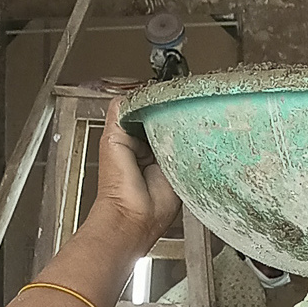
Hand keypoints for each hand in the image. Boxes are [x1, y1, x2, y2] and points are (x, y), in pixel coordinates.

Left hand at [87, 99, 180, 247]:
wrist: (134, 216)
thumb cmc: (118, 185)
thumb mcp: (112, 137)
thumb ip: (122, 112)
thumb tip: (136, 92)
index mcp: (133, 136)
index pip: (149, 109)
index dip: (156, 99)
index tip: (164, 90)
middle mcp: (153, 146)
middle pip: (167, 118)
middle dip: (172, 111)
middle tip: (178, 103)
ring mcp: (170, 157)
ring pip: (182, 132)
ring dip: (184, 127)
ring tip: (185, 120)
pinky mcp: (185, 169)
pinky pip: (194, 151)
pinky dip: (195, 144)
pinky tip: (194, 137)